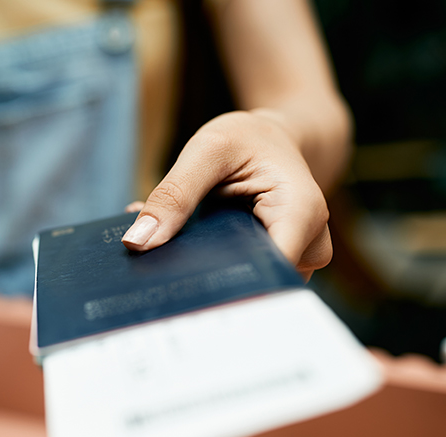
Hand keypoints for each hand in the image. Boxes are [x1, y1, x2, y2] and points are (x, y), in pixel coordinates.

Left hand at [122, 110, 332, 280]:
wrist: (273, 139)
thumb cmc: (247, 139)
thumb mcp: (207, 150)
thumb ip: (173, 195)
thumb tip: (138, 243)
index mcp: (299, 214)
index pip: (266, 273)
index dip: (222, 285)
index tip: (175, 284)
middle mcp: (308, 245)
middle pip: (255, 285)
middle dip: (205, 277)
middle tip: (157, 263)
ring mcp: (296, 260)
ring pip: (246, 284)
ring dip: (205, 269)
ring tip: (174, 245)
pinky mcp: (278, 265)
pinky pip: (242, 276)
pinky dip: (211, 263)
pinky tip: (187, 245)